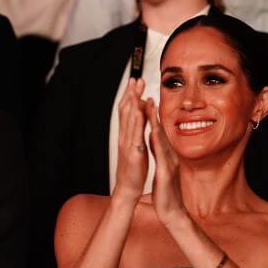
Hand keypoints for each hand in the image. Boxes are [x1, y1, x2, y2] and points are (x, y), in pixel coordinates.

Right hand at [113, 78, 148, 201]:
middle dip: (131, 93)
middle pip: (127, 111)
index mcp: (128, 135)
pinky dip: (137, 122)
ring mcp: (128, 144)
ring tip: (136, 89)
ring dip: (133, 103)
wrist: (128, 189)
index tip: (136, 82)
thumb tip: (141, 118)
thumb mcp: (136, 147)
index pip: (128, 111)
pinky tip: (140, 111)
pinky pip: (135, 135)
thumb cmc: (133, 169)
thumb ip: (137, 133)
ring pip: (129, 120)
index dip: (131, 95)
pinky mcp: (133, 153)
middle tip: (136, 78)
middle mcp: (126, 137)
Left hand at [146, 99, 187, 227]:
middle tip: (147, 95)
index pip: (158, 132)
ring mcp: (169, 164)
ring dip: (155, 122)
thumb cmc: (166, 192)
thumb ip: (159, 153)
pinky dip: (156, 142)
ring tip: (149, 107)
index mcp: (167, 155)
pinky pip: (161, 155)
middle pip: (160, 131)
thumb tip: (154, 137)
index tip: (146, 100)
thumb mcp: (162, 168)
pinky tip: (152, 133)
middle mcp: (170, 156)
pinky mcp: (166, 173)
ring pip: (161, 139)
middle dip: (153, 113)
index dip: (152, 116)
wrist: (172, 211)